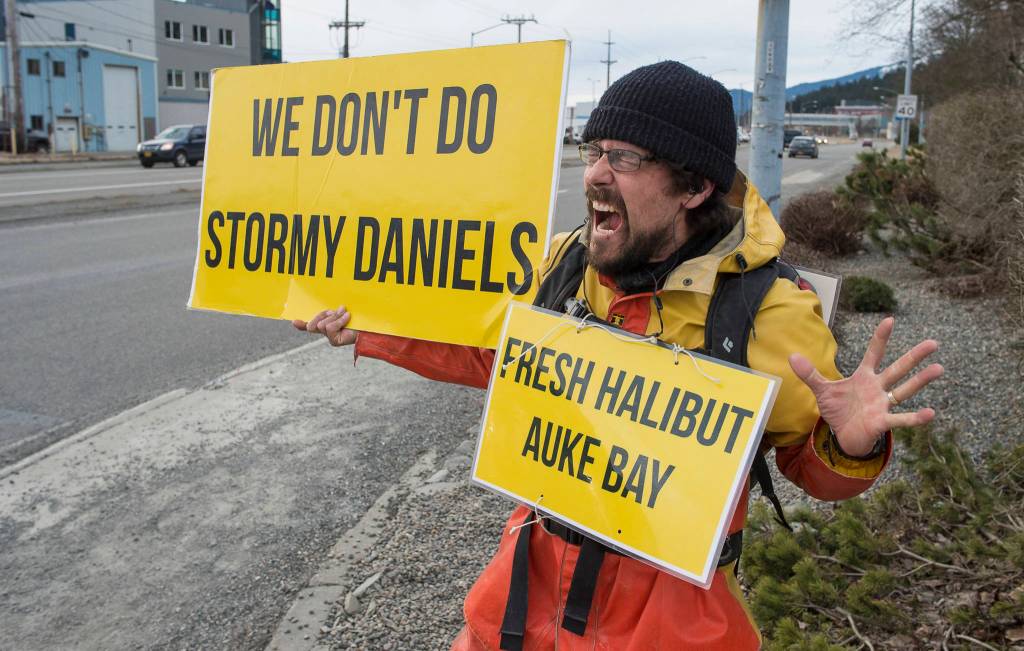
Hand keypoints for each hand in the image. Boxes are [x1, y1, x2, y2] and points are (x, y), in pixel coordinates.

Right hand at [292, 305, 357, 346]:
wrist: (371, 326)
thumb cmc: (358, 318)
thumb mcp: (342, 312)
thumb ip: (331, 312)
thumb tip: (327, 312)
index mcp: (326, 323)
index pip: (310, 325)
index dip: (301, 325)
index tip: (294, 321)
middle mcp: (326, 333)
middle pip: (314, 323)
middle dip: (324, 314)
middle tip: (337, 310)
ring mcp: (330, 338)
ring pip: (322, 325)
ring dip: (335, 317)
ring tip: (346, 315)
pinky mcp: (334, 341)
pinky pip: (329, 327)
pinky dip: (339, 320)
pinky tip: (348, 317)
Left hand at [788, 317, 942, 456]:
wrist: (843, 436)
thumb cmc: (839, 410)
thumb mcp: (821, 390)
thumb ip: (810, 374)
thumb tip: (791, 356)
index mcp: (864, 377)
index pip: (874, 353)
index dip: (880, 338)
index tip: (890, 320)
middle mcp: (878, 388)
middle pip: (898, 369)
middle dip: (914, 356)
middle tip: (933, 343)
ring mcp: (882, 404)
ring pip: (904, 390)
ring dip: (921, 380)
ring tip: (939, 368)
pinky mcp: (882, 422)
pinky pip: (900, 419)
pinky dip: (914, 418)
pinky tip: (930, 413)